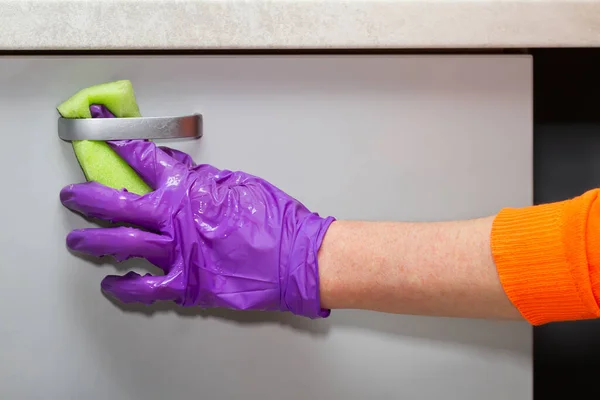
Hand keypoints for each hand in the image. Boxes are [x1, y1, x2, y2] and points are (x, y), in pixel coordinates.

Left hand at [60, 140, 334, 317]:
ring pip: (120, 244)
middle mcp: (175, 218)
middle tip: (72, 194)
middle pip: (116, 203)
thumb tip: (179, 170)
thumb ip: (202, 178)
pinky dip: (123, 287)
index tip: (97, 127)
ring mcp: (177, 253)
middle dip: (86, 196)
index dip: (114, 139)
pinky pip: (143, 287)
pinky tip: (112, 284)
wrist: (296, 256)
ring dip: (92, 242)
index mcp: (188, 187)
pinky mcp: (186, 284)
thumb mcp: (238, 183)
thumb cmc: (274, 219)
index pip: (141, 156)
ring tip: (76, 241)